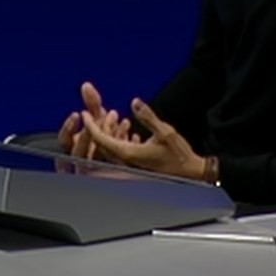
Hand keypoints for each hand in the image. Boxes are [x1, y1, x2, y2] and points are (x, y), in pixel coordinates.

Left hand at [65, 86, 215, 181]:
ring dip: (108, 131)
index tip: (84, 113)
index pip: (101, 139)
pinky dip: (118, 138)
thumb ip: (147, 116)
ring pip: (110, 146)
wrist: (191, 173)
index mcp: (128, 153)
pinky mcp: (134, 164)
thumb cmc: (180, 155)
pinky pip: (119, 150)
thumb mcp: (165, 132)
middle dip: (97, 126)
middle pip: (102, 143)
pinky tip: (125, 127)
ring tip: (112, 116)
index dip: (91, 125)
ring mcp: (129, 164)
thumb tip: (134, 102)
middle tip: (95, 111)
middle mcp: (125, 161)